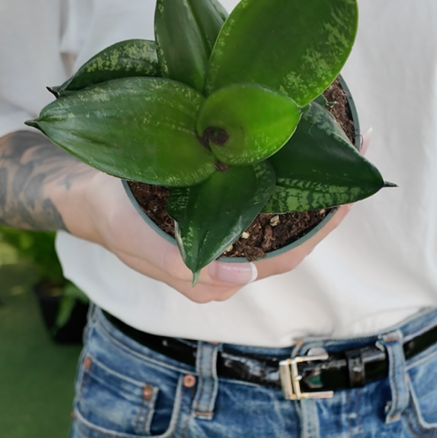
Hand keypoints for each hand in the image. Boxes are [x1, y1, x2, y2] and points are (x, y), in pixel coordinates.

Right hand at [66, 129, 370, 302]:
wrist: (87, 194)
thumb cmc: (113, 218)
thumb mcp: (140, 241)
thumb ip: (185, 270)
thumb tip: (245, 279)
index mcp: (215, 272)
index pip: (282, 259)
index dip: (319, 233)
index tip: (347, 197)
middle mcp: (225, 255)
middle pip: (287, 237)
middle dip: (321, 207)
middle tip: (349, 167)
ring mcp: (221, 231)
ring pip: (275, 218)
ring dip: (304, 192)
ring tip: (330, 158)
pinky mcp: (214, 210)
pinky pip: (258, 200)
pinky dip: (279, 183)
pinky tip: (291, 158)